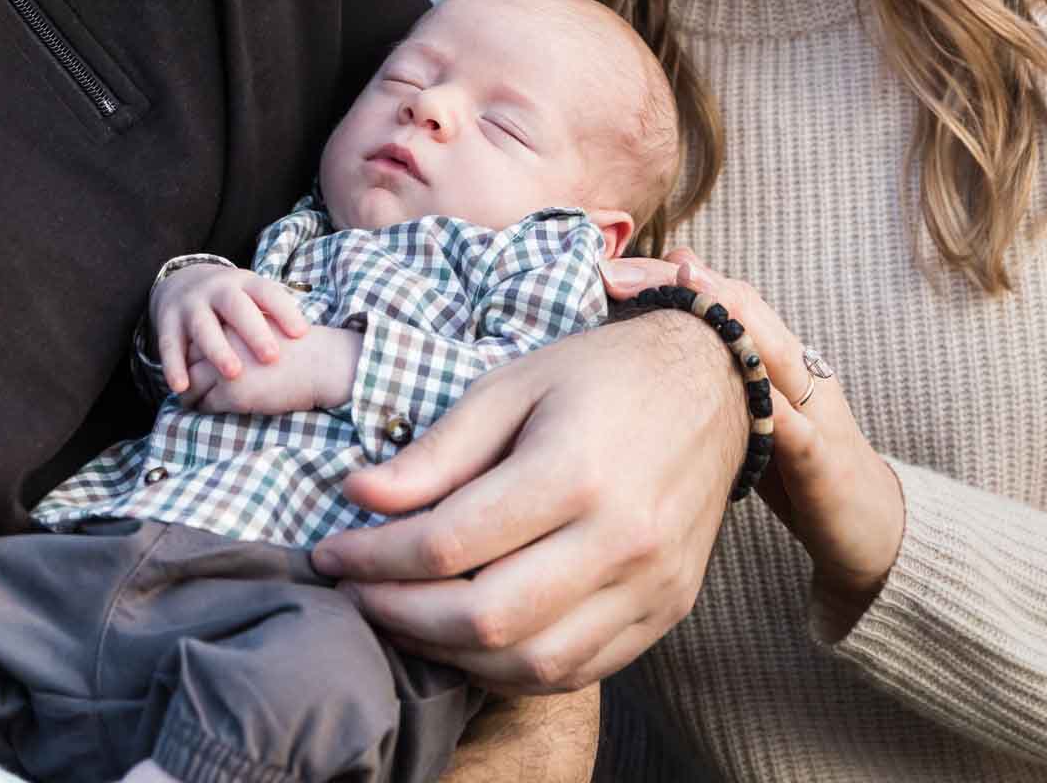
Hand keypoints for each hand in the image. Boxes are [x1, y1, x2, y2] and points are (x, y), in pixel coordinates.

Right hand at [150, 266, 308, 393]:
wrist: (181, 280)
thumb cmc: (231, 300)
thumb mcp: (252, 297)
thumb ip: (273, 313)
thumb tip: (310, 339)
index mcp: (244, 283)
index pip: (267, 293)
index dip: (285, 311)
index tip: (302, 333)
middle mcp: (217, 290)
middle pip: (237, 308)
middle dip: (254, 332)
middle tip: (272, 357)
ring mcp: (191, 304)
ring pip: (204, 327)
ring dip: (218, 350)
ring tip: (233, 374)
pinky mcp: (167, 321)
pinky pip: (169, 345)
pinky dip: (174, 366)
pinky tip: (181, 387)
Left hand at [180, 325, 362, 414]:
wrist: (323, 364)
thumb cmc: (304, 349)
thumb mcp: (269, 329)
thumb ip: (245, 334)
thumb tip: (229, 349)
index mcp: (234, 322)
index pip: (201, 337)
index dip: (196, 352)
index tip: (196, 363)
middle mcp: (225, 341)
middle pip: (190, 358)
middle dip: (186, 373)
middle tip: (185, 385)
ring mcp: (226, 367)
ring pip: (192, 384)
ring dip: (190, 394)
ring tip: (191, 401)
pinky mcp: (232, 393)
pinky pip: (206, 404)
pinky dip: (204, 409)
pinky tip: (208, 410)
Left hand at [309, 311, 741, 694]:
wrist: (715, 385)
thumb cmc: (601, 375)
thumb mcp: (509, 385)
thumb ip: (436, 451)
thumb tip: (359, 497)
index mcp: (573, 470)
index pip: (449, 543)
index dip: (374, 559)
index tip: (331, 553)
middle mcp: (621, 537)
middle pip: (486, 617)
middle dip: (399, 616)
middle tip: (353, 594)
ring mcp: (651, 584)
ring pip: (531, 662)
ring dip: (449, 654)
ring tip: (402, 618)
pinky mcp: (666, 610)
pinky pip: (576, 671)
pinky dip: (509, 669)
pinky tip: (468, 638)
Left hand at [607, 251, 905, 638]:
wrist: (870, 526)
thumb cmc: (792, 468)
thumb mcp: (746, 412)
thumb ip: (710, 374)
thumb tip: (645, 337)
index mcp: (771, 359)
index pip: (723, 297)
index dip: (669, 277)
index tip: (612, 269)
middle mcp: (796, 372)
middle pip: (745, 308)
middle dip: (687, 284)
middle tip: (621, 274)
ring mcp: (816, 413)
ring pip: (777, 353)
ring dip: (732, 319)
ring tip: (687, 287)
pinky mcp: (827, 463)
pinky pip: (802, 433)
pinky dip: (776, 411)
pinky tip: (741, 397)